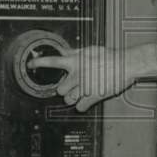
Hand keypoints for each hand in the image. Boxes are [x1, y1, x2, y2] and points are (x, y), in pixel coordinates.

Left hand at [30, 44, 156, 112]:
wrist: (126, 64)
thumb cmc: (111, 57)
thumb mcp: (91, 50)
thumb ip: (76, 53)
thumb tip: (65, 52)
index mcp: (76, 61)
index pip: (52, 62)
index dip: (38, 64)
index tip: (30, 65)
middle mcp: (77, 74)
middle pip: (59, 89)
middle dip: (65, 89)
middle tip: (73, 85)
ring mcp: (84, 86)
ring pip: (68, 99)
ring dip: (73, 98)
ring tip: (81, 92)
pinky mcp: (93, 96)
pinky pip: (80, 107)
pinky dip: (83, 105)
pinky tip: (88, 99)